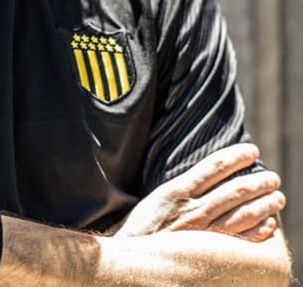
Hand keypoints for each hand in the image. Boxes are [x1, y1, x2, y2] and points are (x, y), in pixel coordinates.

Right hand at [115, 143, 285, 241]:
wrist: (131, 258)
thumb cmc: (145, 226)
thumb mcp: (159, 198)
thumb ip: (183, 187)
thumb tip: (211, 174)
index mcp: (177, 191)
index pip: (213, 167)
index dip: (235, 157)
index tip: (252, 151)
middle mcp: (192, 210)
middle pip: (234, 191)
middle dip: (257, 182)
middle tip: (272, 178)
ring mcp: (202, 232)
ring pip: (242, 214)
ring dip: (264, 204)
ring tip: (277, 197)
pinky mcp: (208, 253)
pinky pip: (240, 241)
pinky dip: (258, 231)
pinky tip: (269, 224)